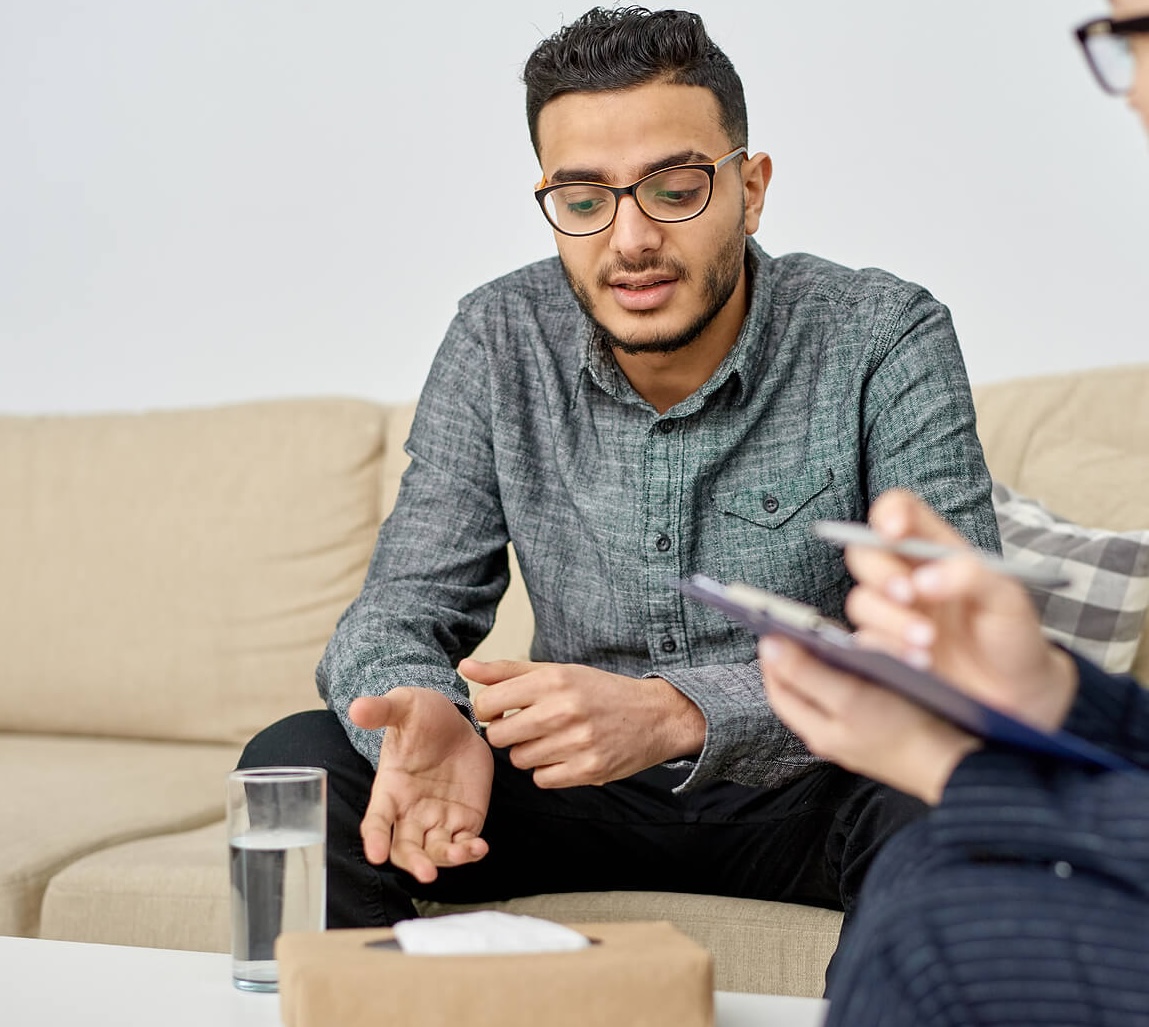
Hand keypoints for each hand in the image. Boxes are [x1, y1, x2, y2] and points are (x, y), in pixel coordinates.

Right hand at [348, 687, 492, 882]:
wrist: (456, 721)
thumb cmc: (423, 715)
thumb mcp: (404, 705)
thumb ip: (381, 710)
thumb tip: (356, 707)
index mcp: (390, 788)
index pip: (377, 820)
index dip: (374, 838)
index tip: (375, 854)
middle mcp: (410, 811)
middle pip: (405, 848)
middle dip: (414, 862)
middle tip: (426, 873)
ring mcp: (437, 818)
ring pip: (436, 851)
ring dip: (447, 858)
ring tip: (464, 852)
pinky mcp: (464, 819)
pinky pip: (464, 843)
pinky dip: (471, 851)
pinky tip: (480, 847)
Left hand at [465, 658, 704, 787]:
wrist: (654, 716)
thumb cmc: (598, 692)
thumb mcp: (556, 671)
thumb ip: (507, 671)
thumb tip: (463, 666)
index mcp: (552, 680)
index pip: (487, 703)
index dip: (488, 711)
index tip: (502, 711)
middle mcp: (563, 710)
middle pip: (498, 736)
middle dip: (505, 734)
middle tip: (527, 727)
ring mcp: (577, 742)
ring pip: (519, 760)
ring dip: (529, 753)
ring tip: (553, 739)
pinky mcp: (589, 770)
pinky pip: (542, 780)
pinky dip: (548, 771)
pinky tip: (565, 755)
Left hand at [759, 635, 980, 803]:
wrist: (958, 765)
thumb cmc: (907, 733)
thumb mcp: (850, 698)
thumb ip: (806, 673)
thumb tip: (769, 646)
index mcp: (817, 730)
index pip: (778, 686)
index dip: (774, 654)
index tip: (774, 624)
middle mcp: (831, 735)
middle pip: (799, 688)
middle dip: (796, 656)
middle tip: (799, 626)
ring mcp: (855, 734)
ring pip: (826, 690)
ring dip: (823, 663)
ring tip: (829, 639)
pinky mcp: (879, 729)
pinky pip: (853, 695)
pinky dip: (851, 675)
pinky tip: (863, 660)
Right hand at [843, 489, 1078, 731]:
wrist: (1016, 694)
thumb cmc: (1012, 635)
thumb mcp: (1008, 599)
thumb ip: (973, 576)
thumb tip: (924, 580)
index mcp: (936, 550)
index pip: (900, 512)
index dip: (888, 513)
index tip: (892, 532)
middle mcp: (907, 576)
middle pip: (864, 553)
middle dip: (882, 574)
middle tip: (909, 596)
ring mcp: (893, 614)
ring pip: (860, 600)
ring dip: (890, 620)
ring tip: (927, 643)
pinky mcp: (885, 648)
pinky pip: (864, 642)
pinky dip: (889, 650)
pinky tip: (920, 663)